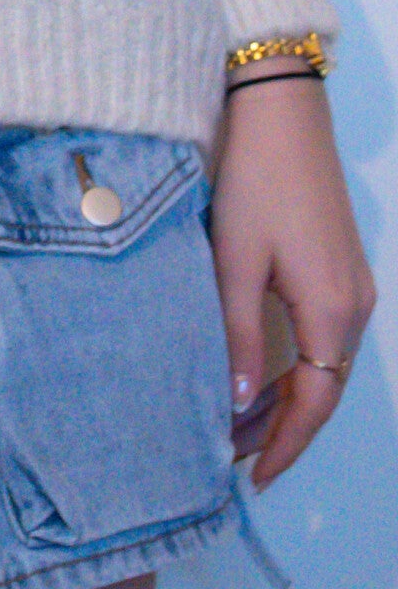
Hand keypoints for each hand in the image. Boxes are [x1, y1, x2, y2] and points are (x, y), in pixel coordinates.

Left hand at [211, 75, 375, 489]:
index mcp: (332, 312)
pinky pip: (323, 337)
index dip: (284, 445)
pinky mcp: (341, 266)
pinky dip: (294, 366)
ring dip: (287, 399)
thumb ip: (236, 335)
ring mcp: (353, 285)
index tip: (251, 478)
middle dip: (282, 430)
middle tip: (233, 459)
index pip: (313, 404)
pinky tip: (260, 373)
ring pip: (324, 365)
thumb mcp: (234, 261)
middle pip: (324, 391)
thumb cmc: (254, 181)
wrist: (281, 111)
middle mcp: (355, 306)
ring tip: (238, 426)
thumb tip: (240, 404)